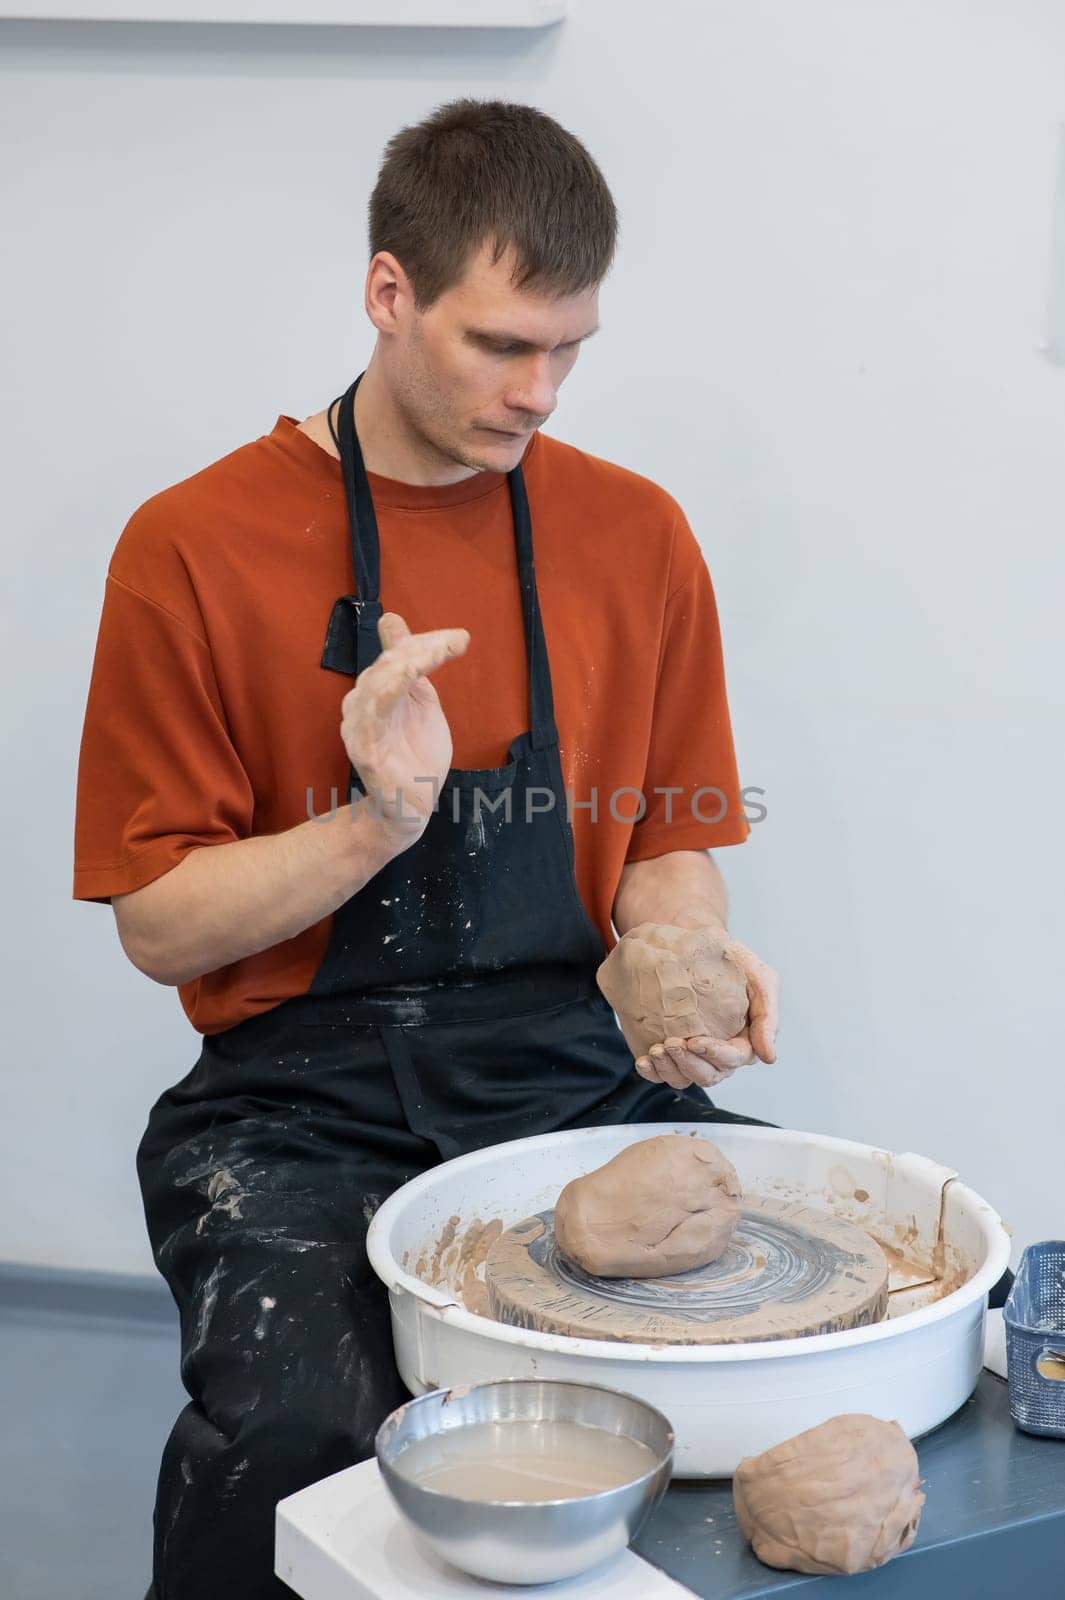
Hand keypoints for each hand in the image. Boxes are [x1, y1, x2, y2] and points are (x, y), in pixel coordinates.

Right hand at [340, 612, 468, 849]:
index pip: (396, 655)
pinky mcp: (366, 754)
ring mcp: (360, 729)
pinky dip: (384, 698)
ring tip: (433, 654)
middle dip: (420, 649)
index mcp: (376, 690)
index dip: (424, 641)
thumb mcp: (419, 700)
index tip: (460, 638)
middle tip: (454, 642)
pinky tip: (406, 678)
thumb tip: (392, 620)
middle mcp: (361, 705)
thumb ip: (411, 665)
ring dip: (405, 665)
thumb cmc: (415, 755)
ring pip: (376, 686)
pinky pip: (371, 722)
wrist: (411, 807)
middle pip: (387, 665)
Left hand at [634, 934, 779, 1091]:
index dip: (715, 1054)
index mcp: (743, 1041)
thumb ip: (768, 1015)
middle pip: (708, 1075)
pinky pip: (661, 1073)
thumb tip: (769, 1058)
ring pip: (684, 1077)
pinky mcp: (670, 1051)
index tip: (695, 1040)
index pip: (733, 1058)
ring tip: (655, 1050)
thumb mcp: (760, 977)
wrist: (697, 943)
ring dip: (668, 1068)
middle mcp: (718, 1054)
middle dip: (688, 1063)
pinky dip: (651, 1071)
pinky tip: (643, 1060)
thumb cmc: (733, 961)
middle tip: (671, 1043)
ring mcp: (693, 1054)